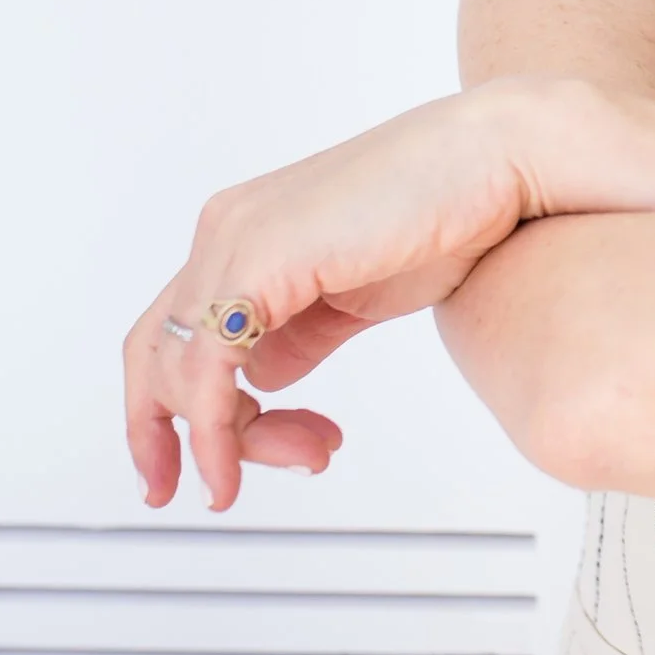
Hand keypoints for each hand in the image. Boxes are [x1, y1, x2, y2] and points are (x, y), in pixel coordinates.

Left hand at [122, 78, 573, 509]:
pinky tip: (240, 463)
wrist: (496, 162)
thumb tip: (261, 378)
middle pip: (157, 355)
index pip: (176, 334)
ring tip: (301, 460)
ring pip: (178, 368)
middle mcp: (228, 230)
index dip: (169, 411)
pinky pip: (207, 365)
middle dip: (176, 437)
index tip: (202, 471)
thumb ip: (299, 334)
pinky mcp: (260, 256)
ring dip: (225, 441)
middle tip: (217, 492)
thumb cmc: (446, 214)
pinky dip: (216, 429)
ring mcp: (237, 238)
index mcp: (247, 233)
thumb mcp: (353, 296)